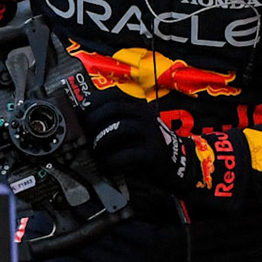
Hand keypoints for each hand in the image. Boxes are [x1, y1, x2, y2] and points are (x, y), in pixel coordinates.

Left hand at [80, 100, 206, 197]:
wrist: (180, 166)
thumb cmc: (150, 149)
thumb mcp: (136, 131)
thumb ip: (118, 124)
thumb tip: (86, 126)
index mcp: (140, 108)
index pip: (112, 96)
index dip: (93, 103)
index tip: (81, 115)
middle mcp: (146, 116)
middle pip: (113, 108)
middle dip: (94, 120)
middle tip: (86, 135)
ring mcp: (151, 134)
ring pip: (119, 128)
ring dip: (101, 140)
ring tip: (96, 151)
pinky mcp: (153, 153)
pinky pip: (127, 153)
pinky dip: (112, 160)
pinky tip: (107, 165)